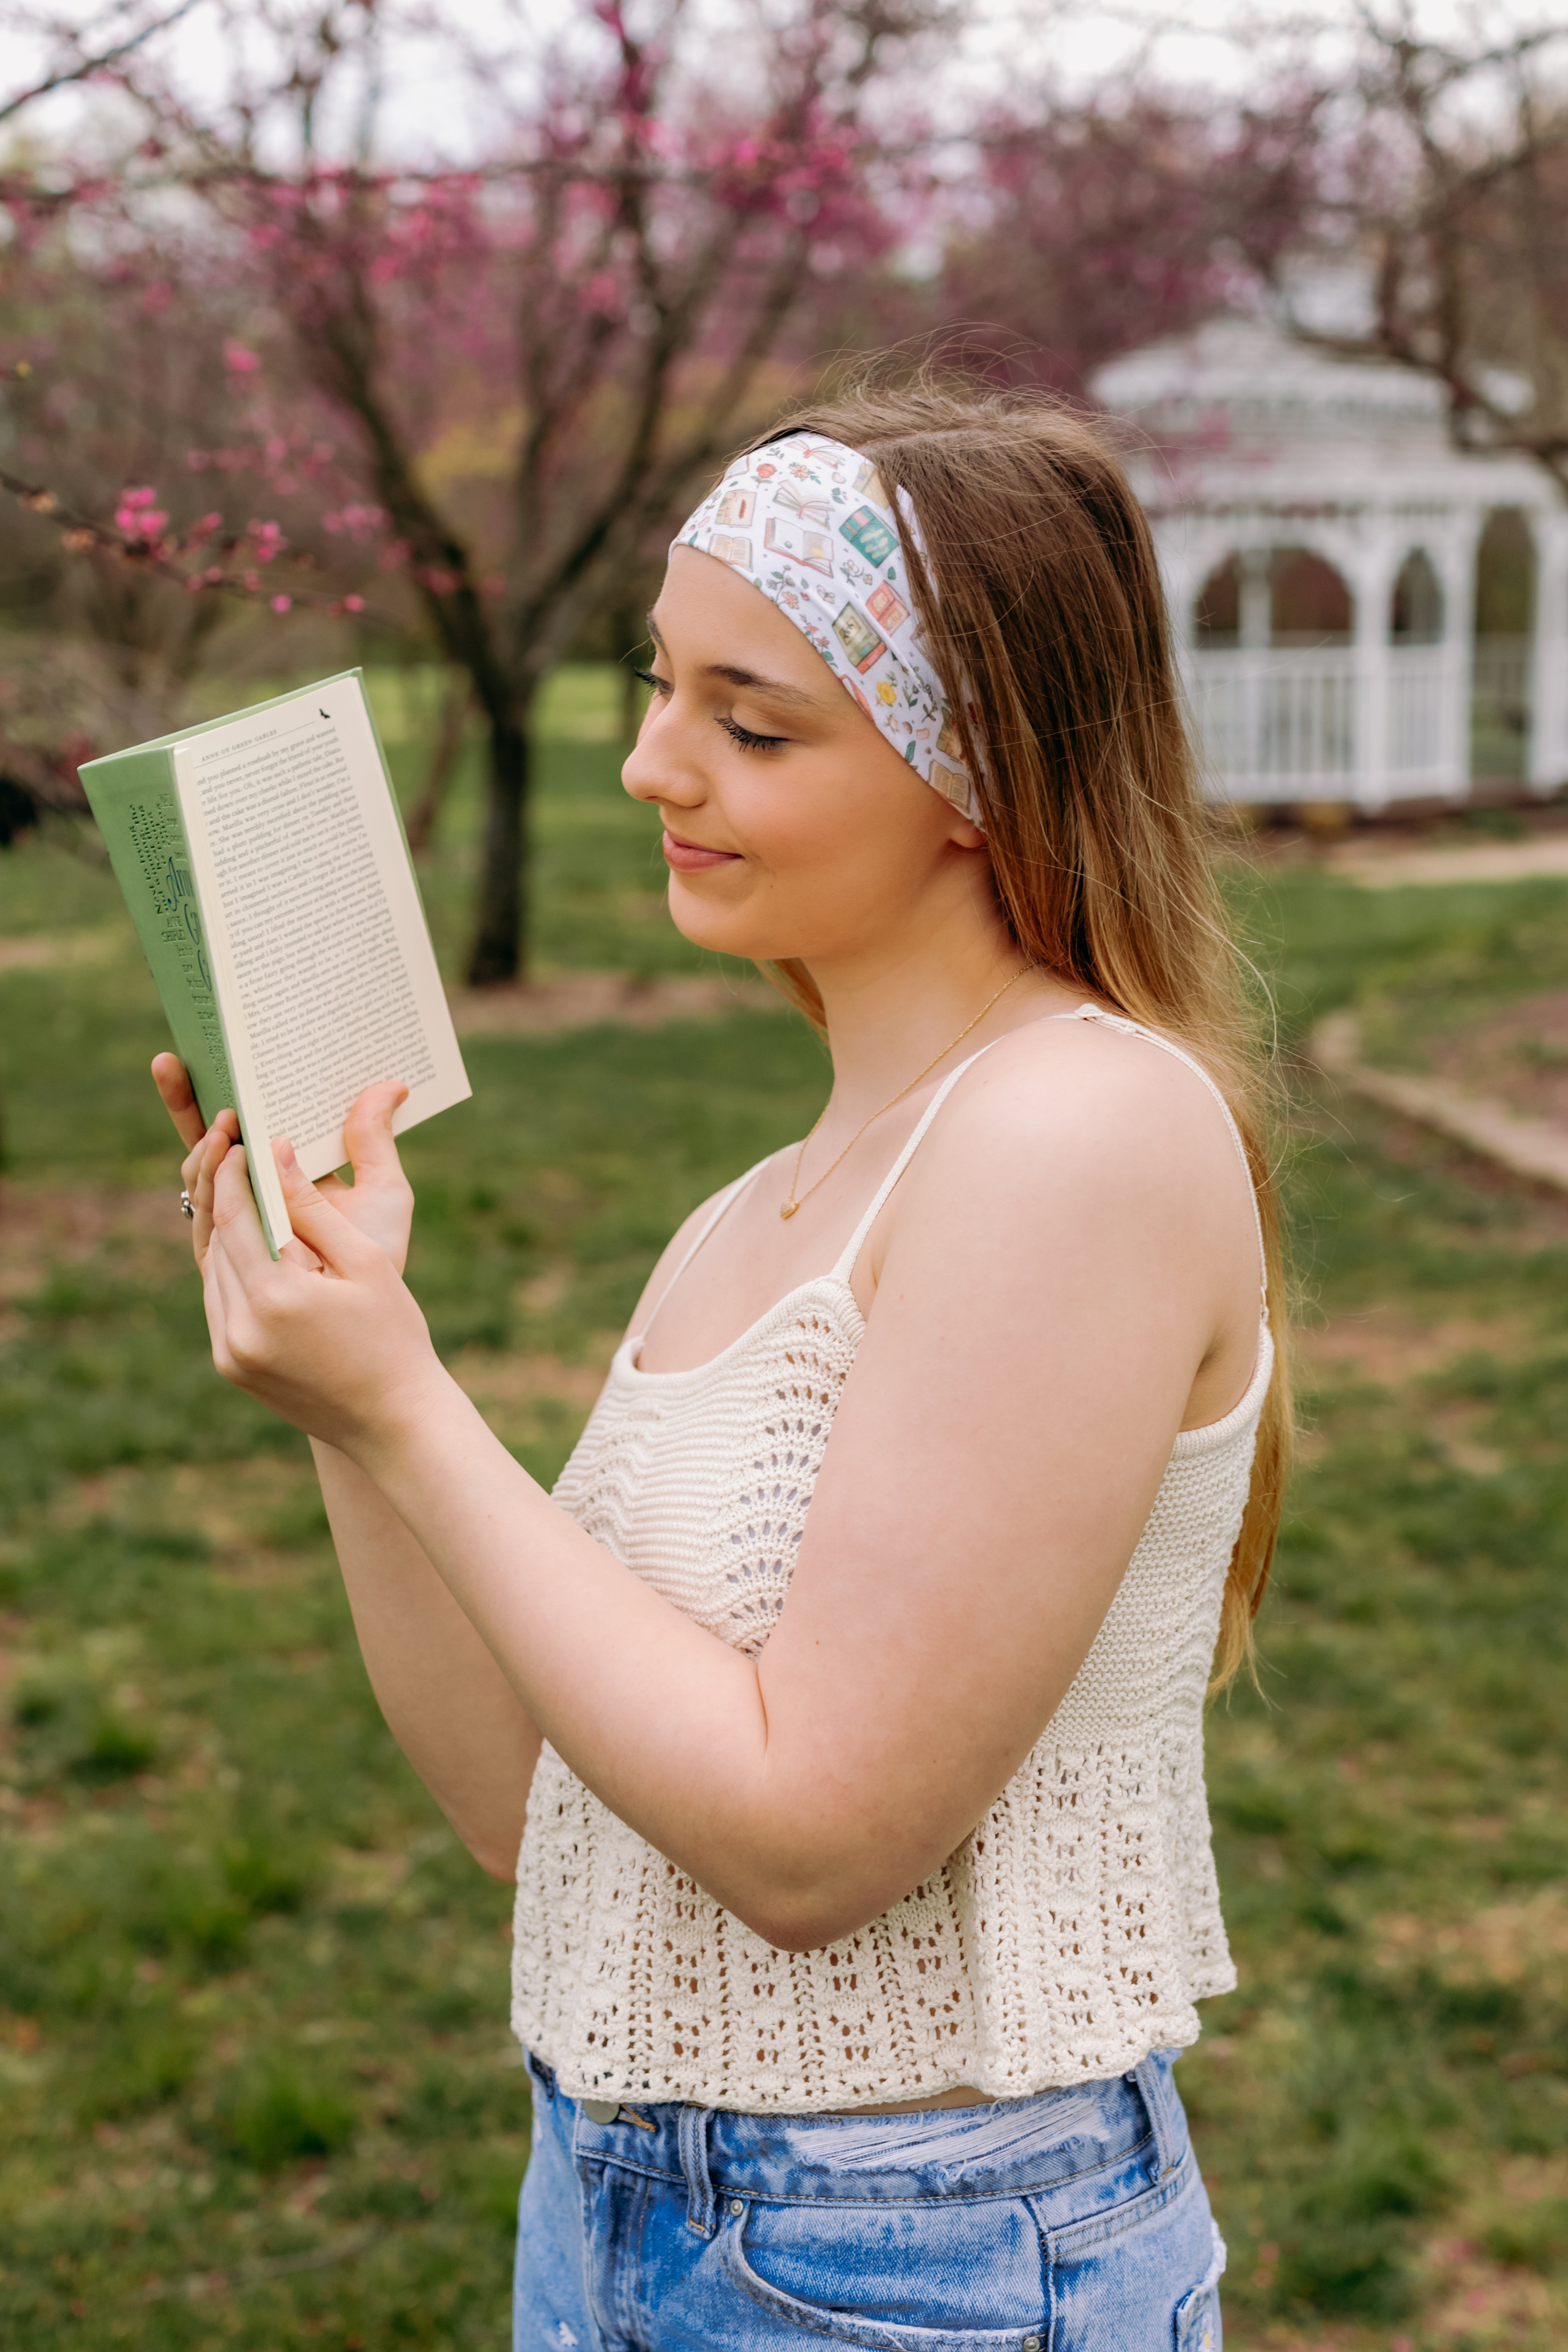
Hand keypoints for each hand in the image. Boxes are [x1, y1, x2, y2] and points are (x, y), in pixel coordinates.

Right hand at [153, 1058, 414, 1273]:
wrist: (367, 1314)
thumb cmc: (378, 1252)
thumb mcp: (386, 1190)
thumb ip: (376, 1140)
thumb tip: (392, 1082)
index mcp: (287, 1164)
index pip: (248, 1116)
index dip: (226, 1081)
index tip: (217, 1042)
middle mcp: (254, 1185)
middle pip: (211, 1134)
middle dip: (186, 1095)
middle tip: (173, 1056)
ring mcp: (237, 1214)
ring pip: (201, 1165)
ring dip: (196, 1131)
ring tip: (214, 1104)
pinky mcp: (227, 1244)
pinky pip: (206, 1202)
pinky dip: (205, 1171)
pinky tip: (216, 1142)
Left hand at [200, 1126, 443, 1455]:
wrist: (393, 1420)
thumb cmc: (394, 1335)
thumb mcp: (364, 1262)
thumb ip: (313, 1208)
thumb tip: (275, 1153)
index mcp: (276, 1297)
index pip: (235, 1215)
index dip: (234, 1172)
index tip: (241, 1140)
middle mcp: (240, 1328)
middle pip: (218, 1241)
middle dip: (230, 1197)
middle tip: (245, 1161)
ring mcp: (230, 1353)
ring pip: (213, 1272)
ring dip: (229, 1235)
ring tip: (256, 1204)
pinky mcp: (231, 1368)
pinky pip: (219, 1304)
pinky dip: (233, 1273)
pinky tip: (259, 1255)